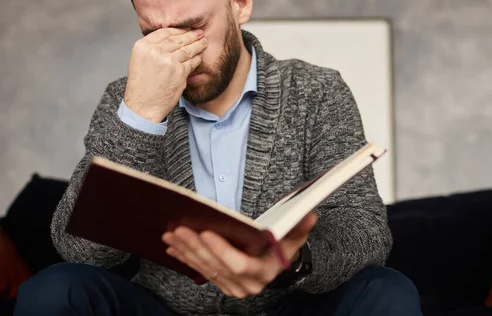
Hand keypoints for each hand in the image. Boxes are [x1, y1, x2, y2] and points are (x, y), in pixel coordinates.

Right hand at [124, 28, 206, 122]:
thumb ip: (152, 48)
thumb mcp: (139, 60)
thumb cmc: (141, 86)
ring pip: (187, 49)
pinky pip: (192, 62)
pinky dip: (197, 58)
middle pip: (178, 39)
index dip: (178, 29)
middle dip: (191, 35)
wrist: (143, 106)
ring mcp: (169, 61)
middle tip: (199, 33)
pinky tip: (199, 56)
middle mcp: (155, 51)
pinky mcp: (180, 72)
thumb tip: (170, 39)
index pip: (164, 32)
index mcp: (143, 46)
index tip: (185, 29)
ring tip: (204, 42)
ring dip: (197, 45)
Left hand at [162, 212, 317, 297]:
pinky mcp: (222, 283)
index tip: (206, 231)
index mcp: (265, 272)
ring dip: (186, 251)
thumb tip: (310, 214)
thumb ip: (300, 225)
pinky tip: (173, 247)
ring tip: (171, 234)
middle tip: (180, 229)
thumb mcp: (294, 235)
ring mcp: (233, 286)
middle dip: (196, 247)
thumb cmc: (285, 246)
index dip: (221, 250)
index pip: (240, 264)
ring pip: (205, 269)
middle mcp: (248, 284)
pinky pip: (200, 271)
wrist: (278, 263)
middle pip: (217, 266)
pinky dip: (186, 258)